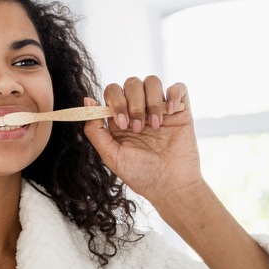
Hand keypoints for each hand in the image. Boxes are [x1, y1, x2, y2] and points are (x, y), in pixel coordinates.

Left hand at [83, 75, 204, 210]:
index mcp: (121, 119)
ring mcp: (160, 109)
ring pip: (152, 81)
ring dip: (152, 101)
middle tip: (139, 128)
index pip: (113, 91)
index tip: (122, 123)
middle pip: (131, 83)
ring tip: (156, 125)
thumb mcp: (111, 156)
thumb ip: (95, 131)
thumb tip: (87, 101)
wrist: (171, 187)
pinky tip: (171, 112)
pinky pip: (178, 87)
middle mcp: (139, 110)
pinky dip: (174, 94)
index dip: (115, 101)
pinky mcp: (181, 111)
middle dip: (134, 103)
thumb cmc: (141, 175)